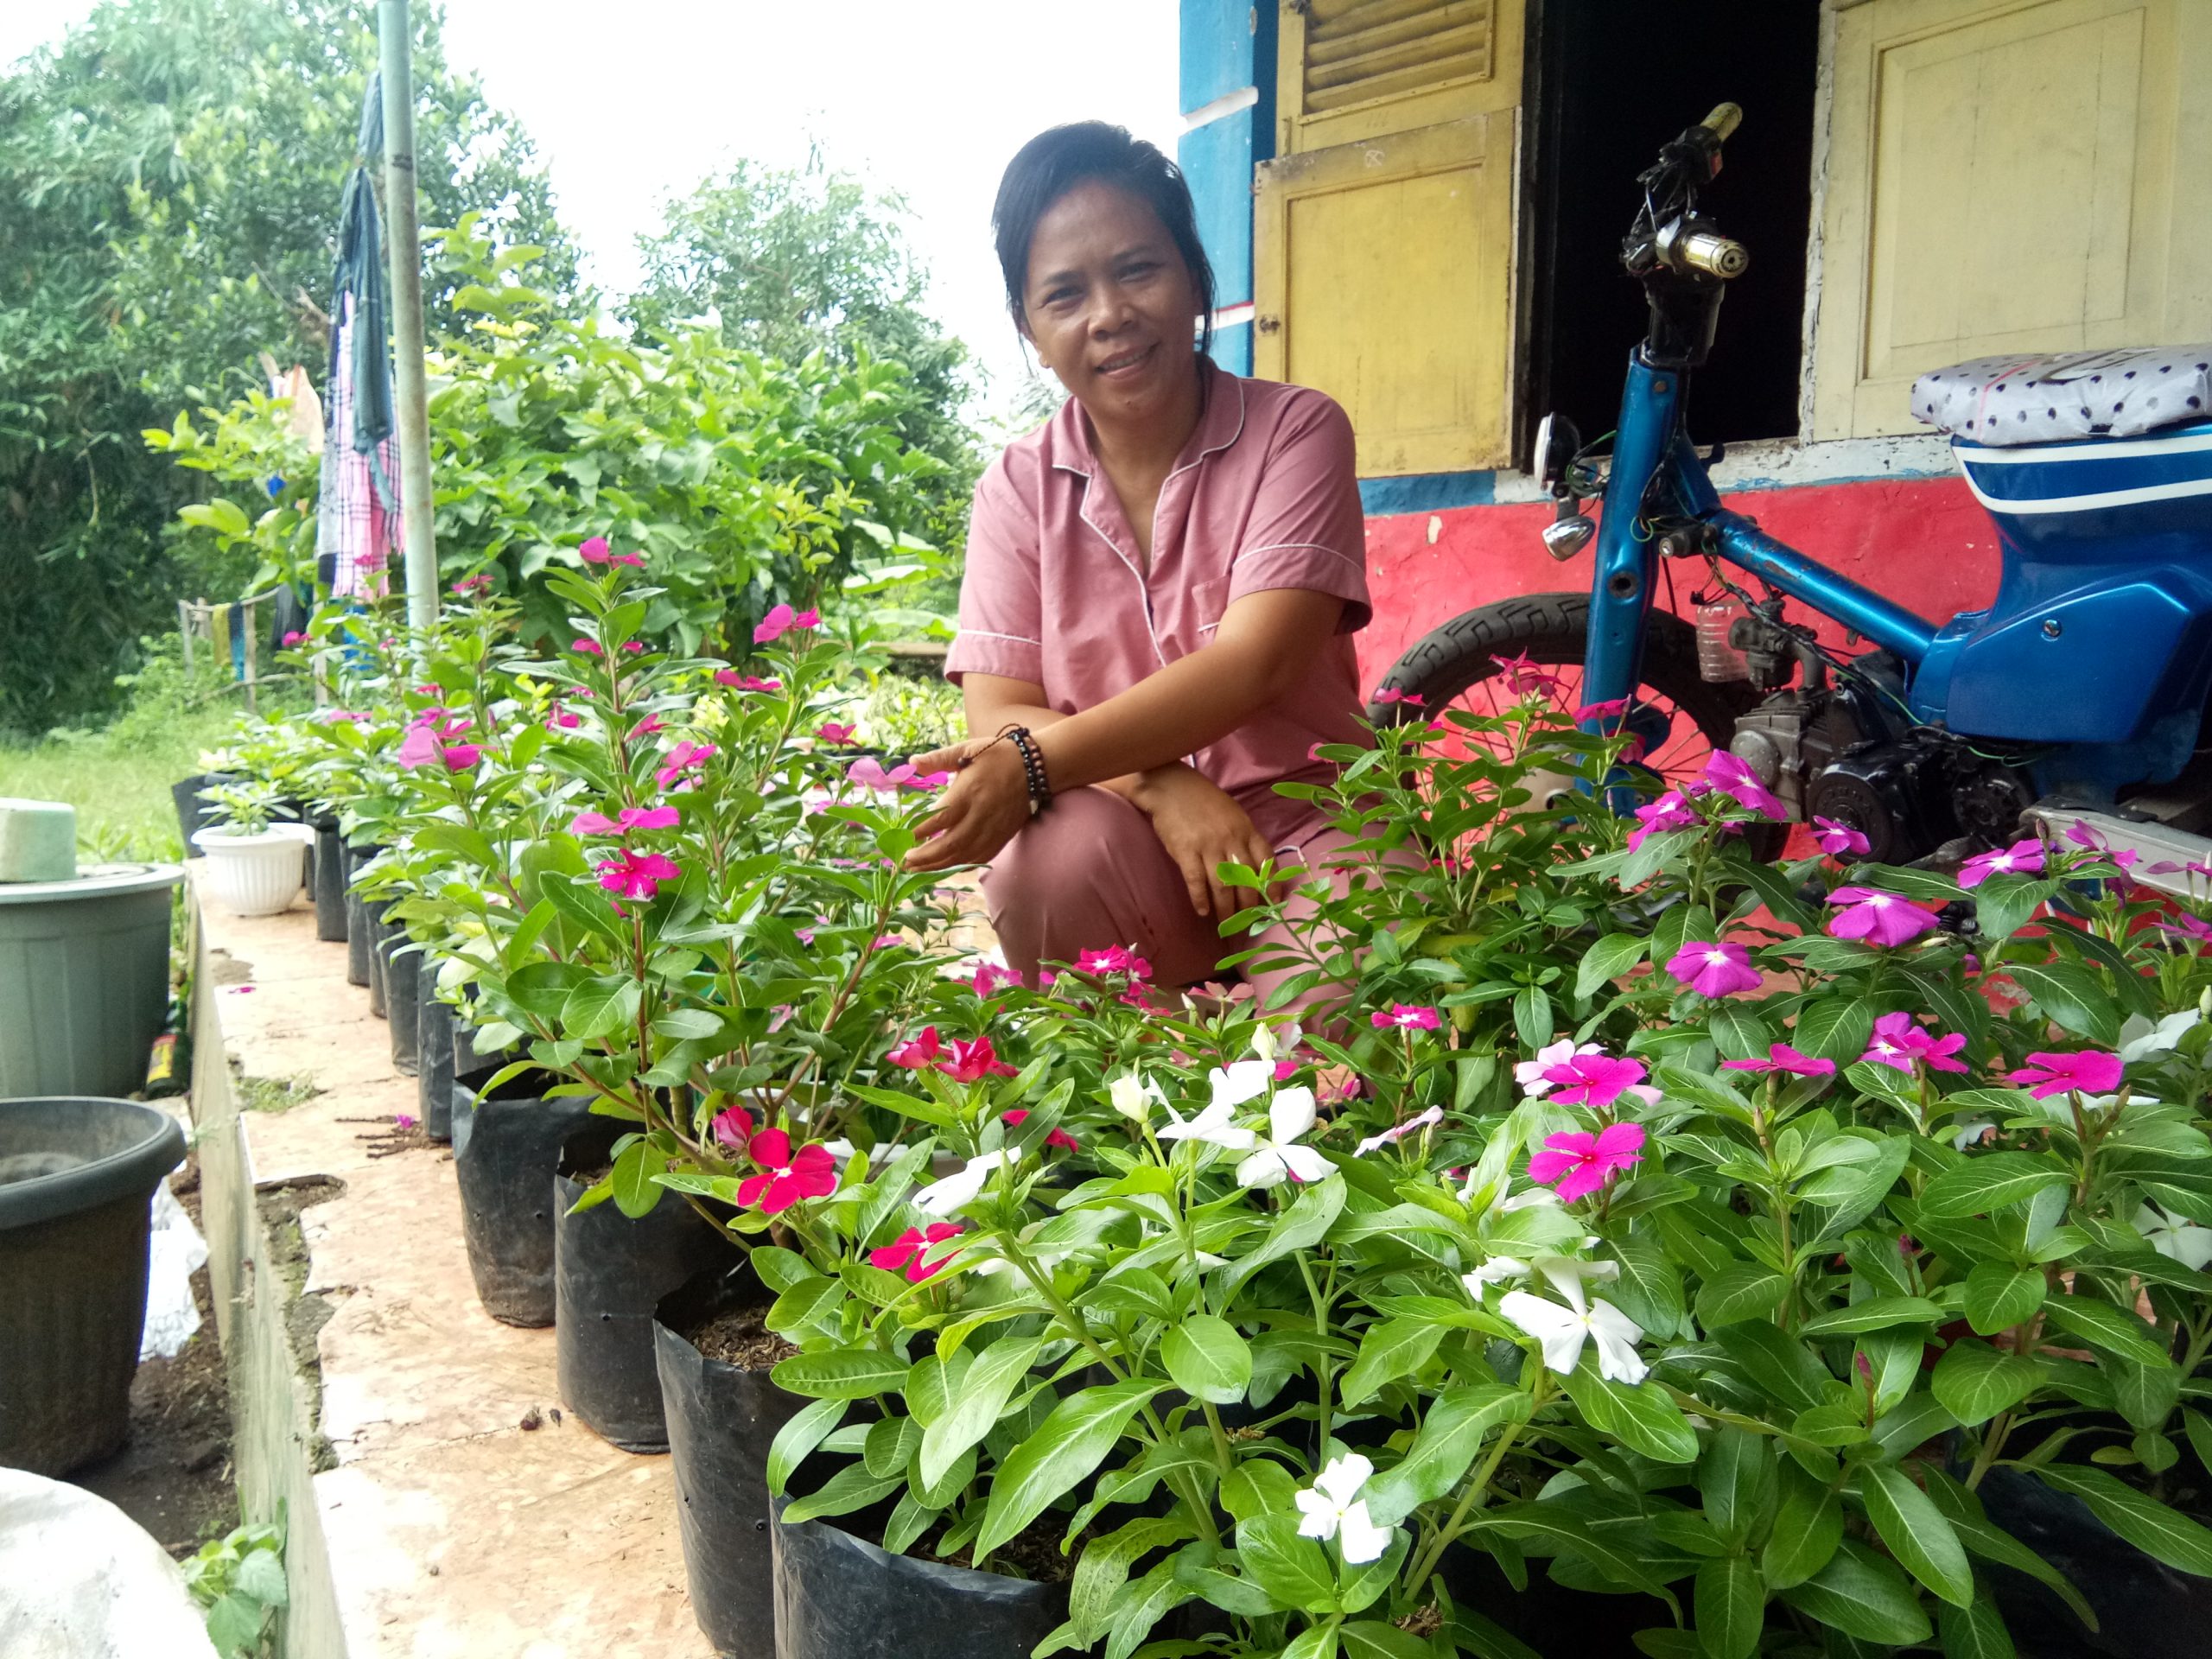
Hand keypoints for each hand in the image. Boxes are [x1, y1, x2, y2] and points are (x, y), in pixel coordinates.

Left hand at [903, 738, 1031, 872]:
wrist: (1036, 768)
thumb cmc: (999, 755)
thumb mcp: (968, 749)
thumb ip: (938, 758)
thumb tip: (912, 762)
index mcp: (969, 792)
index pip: (939, 818)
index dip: (919, 831)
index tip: (902, 837)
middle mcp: (980, 815)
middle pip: (949, 844)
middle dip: (925, 856)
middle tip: (904, 861)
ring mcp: (992, 830)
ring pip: (963, 855)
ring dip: (938, 865)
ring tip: (917, 869)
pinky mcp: (1001, 837)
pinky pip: (979, 858)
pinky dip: (960, 865)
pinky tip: (945, 867)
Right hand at [1132, 767, 1279, 922]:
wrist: (1171, 787)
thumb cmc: (1204, 801)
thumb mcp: (1233, 815)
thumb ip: (1244, 838)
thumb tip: (1254, 868)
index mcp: (1245, 829)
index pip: (1266, 859)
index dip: (1273, 883)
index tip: (1274, 902)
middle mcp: (1230, 839)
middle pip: (1246, 879)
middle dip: (1248, 904)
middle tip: (1247, 921)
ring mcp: (1208, 845)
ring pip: (1223, 885)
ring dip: (1225, 908)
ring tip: (1226, 924)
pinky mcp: (1185, 850)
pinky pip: (1195, 881)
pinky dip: (1200, 899)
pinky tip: (1202, 911)